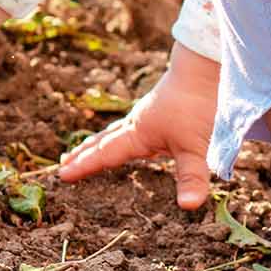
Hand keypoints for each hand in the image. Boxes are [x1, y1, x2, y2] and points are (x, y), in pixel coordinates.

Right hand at [57, 42, 218, 208]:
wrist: (208, 64)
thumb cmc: (201, 105)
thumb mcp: (198, 146)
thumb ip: (192, 177)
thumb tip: (187, 206)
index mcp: (139, 133)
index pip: (106, 154)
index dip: (85, 166)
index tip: (62, 175)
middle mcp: (139, 123)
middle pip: (104, 140)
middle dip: (84, 153)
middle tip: (64, 163)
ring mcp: (149, 114)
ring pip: (116, 131)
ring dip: (99, 142)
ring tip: (87, 149)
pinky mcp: (161, 108)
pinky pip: (130, 125)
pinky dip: (119, 134)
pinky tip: (131, 135)